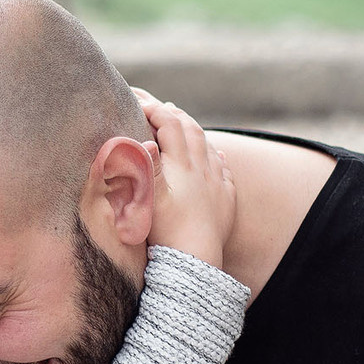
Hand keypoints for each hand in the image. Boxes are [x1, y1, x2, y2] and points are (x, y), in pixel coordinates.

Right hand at [142, 98, 236, 270]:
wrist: (195, 263)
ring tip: (183, 122)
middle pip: (191, 130)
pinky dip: (215, 157)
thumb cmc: (167, 233)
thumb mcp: (148, 200)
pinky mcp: (226, 201)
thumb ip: (146, 168)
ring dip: (194, 130)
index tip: (136, 99)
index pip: (169, 125)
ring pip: (208, 146)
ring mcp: (217, 185)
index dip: (153, 108)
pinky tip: (214, 156)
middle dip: (174, 114)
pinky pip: (224, 171)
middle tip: (159, 105)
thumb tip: (144, 140)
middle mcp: (203, 170)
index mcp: (182, 166)